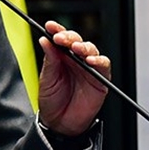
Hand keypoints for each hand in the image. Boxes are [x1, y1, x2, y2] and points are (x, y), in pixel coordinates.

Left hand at [36, 20, 110, 135]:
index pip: (60, 39)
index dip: (56, 30)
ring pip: (91, 50)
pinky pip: (103, 65)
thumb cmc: (52, 101)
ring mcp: (88, 68)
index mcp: (60, 57)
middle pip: (76, 41)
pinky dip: (99, 61)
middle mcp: (75, 60)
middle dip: (70, 37)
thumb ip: (49, 60)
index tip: (50, 26)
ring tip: (76, 48)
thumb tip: (45, 40)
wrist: (60, 123)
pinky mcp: (100, 79)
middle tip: (61, 39)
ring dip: (84, 47)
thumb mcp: (46, 80)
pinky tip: (90, 60)